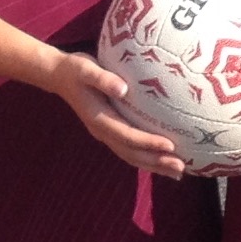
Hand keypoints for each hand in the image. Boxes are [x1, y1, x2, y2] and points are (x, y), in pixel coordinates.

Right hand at [53, 50, 188, 178]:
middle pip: (131, 153)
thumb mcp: (86, 69)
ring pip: (131, 156)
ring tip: (178, 172)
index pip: (126, 135)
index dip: (147, 142)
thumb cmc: (75, 69)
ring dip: (154, 165)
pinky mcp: (110, 131)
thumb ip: (102, 78)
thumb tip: (123, 89)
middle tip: (180, 167)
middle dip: (155, 161)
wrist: (59, 77)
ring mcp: (105, 134)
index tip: (169, 145)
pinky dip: (147, 158)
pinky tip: (163, 161)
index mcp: (98, 118)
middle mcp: (102, 131)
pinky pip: (129, 150)